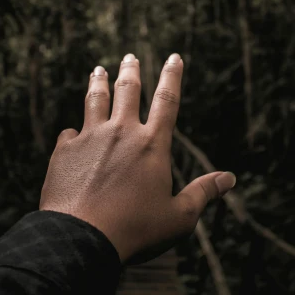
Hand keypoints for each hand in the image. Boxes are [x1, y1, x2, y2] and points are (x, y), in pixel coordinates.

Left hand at [39, 52, 235, 264]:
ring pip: (95, 101)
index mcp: (152, 144)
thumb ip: (203, 193)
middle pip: (128, 91)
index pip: (167, 100)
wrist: (81, 238)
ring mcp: (90, 138)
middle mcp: (121, 132)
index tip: (174, 57)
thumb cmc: (135, 230)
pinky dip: (74, 132)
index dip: (172, 76)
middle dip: (130, 71)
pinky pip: (69, 134)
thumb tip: (230, 178)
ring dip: (98, 83)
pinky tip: (71, 133)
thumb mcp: (179, 217)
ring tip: (98, 70)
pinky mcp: (64, 152)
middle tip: (129, 57)